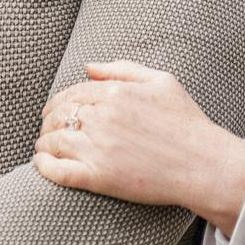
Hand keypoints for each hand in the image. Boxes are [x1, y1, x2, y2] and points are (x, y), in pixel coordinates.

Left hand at [33, 61, 244, 232]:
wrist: (203, 165)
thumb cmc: (187, 122)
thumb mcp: (162, 81)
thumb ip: (124, 70)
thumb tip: (89, 67)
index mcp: (116, 93)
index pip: (72, 93)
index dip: (59, 102)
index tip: (54, 110)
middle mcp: (103, 118)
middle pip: (59, 116)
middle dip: (48, 121)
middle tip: (47, 129)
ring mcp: (98, 148)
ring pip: (54, 141)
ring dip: (44, 142)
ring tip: (43, 146)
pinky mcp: (98, 178)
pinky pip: (58, 171)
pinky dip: (44, 166)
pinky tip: (40, 163)